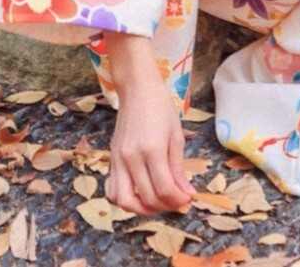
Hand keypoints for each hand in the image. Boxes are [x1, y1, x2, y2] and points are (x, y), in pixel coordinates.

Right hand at [105, 72, 194, 214]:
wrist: (137, 89)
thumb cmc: (161, 107)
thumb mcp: (176, 135)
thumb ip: (178, 168)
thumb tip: (187, 193)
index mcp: (152, 149)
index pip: (165, 189)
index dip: (179, 200)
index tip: (188, 198)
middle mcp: (132, 157)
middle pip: (148, 198)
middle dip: (166, 206)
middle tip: (177, 200)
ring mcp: (118, 159)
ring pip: (124, 201)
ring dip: (143, 209)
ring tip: (158, 203)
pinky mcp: (111, 159)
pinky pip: (112, 190)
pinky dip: (124, 201)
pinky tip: (139, 195)